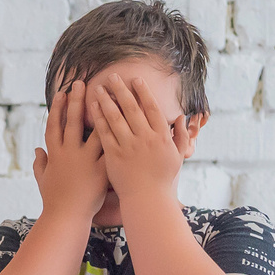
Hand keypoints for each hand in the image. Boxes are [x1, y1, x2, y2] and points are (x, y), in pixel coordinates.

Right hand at [31, 79, 108, 225]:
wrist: (67, 217)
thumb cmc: (54, 201)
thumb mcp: (43, 179)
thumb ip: (40, 163)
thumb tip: (37, 151)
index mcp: (54, 154)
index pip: (54, 126)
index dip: (58, 108)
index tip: (62, 93)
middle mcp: (68, 153)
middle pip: (72, 122)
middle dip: (77, 101)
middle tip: (81, 83)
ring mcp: (85, 160)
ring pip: (95, 130)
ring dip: (101, 111)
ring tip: (107, 95)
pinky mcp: (101, 168)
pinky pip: (112, 147)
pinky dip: (120, 134)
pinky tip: (128, 120)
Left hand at [86, 69, 185, 208]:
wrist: (147, 199)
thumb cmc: (162, 178)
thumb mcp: (178, 156)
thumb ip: (181, 137)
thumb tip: (182, 119)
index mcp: (161, 136)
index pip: (152, 108)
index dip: (143, 93)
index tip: (136, 80)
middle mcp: (145, 138)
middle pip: (131, 109)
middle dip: (121, 91)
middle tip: (112, 76)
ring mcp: (128, 147)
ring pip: (116, 119)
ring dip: (107, 101)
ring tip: (98, 88)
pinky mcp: (114, 156)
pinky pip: (105, 134)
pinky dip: (99, 119)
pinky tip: (92, 108)